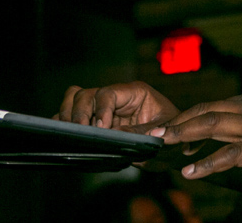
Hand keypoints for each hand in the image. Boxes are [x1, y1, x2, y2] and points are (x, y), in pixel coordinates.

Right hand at [58, 81, 179, 129]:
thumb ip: (141, 132)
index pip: (108, 93)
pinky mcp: (96, 123)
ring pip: (74, 100)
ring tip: (73, 136)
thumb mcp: (163, 133)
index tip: (101, 129)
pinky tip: (69, 141)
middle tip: (82, 134)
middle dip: (79, 113)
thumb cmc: (173, 136)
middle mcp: (116, 98)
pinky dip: (66, 126)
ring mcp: (104, 109)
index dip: (100, 110)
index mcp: (135, 93)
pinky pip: (72, 117)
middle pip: (85, 94)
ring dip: (68, 116)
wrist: (174, 147)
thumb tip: (114, 133)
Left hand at [144, 86, 241, 178]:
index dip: (191, 118)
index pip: (216, 106)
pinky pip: (231, 154)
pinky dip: (208, 162)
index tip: (173, 129)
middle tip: (153, 133)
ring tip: (161, 145)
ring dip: (183, 135)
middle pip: (206, 111)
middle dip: (177, 122)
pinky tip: (192, 171)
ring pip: (212, 125)